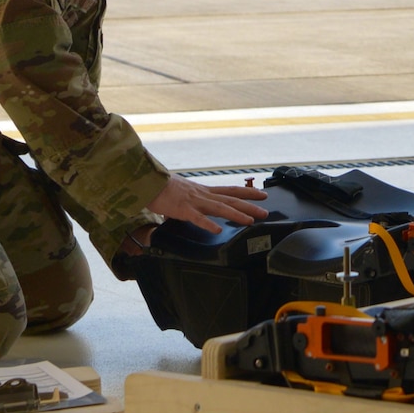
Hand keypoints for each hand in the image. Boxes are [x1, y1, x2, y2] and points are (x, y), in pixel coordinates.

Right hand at [146, 174, 267, 232]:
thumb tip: (199, 209)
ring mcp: (194, 201)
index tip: (263, 195)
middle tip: (265, 212)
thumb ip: (195, 201)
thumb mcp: (185, 192)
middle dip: (250, 205)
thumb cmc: (163, 188)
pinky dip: (208, 224)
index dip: (249, 192)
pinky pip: (197, 218)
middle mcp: (203, 194)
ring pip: (220, 208)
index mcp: (204, 191)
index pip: (231, 190)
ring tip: (250, 221)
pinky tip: (217, 230)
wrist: (148, 182)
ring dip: (236, 214)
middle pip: (231, 199)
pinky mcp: (182, 209)